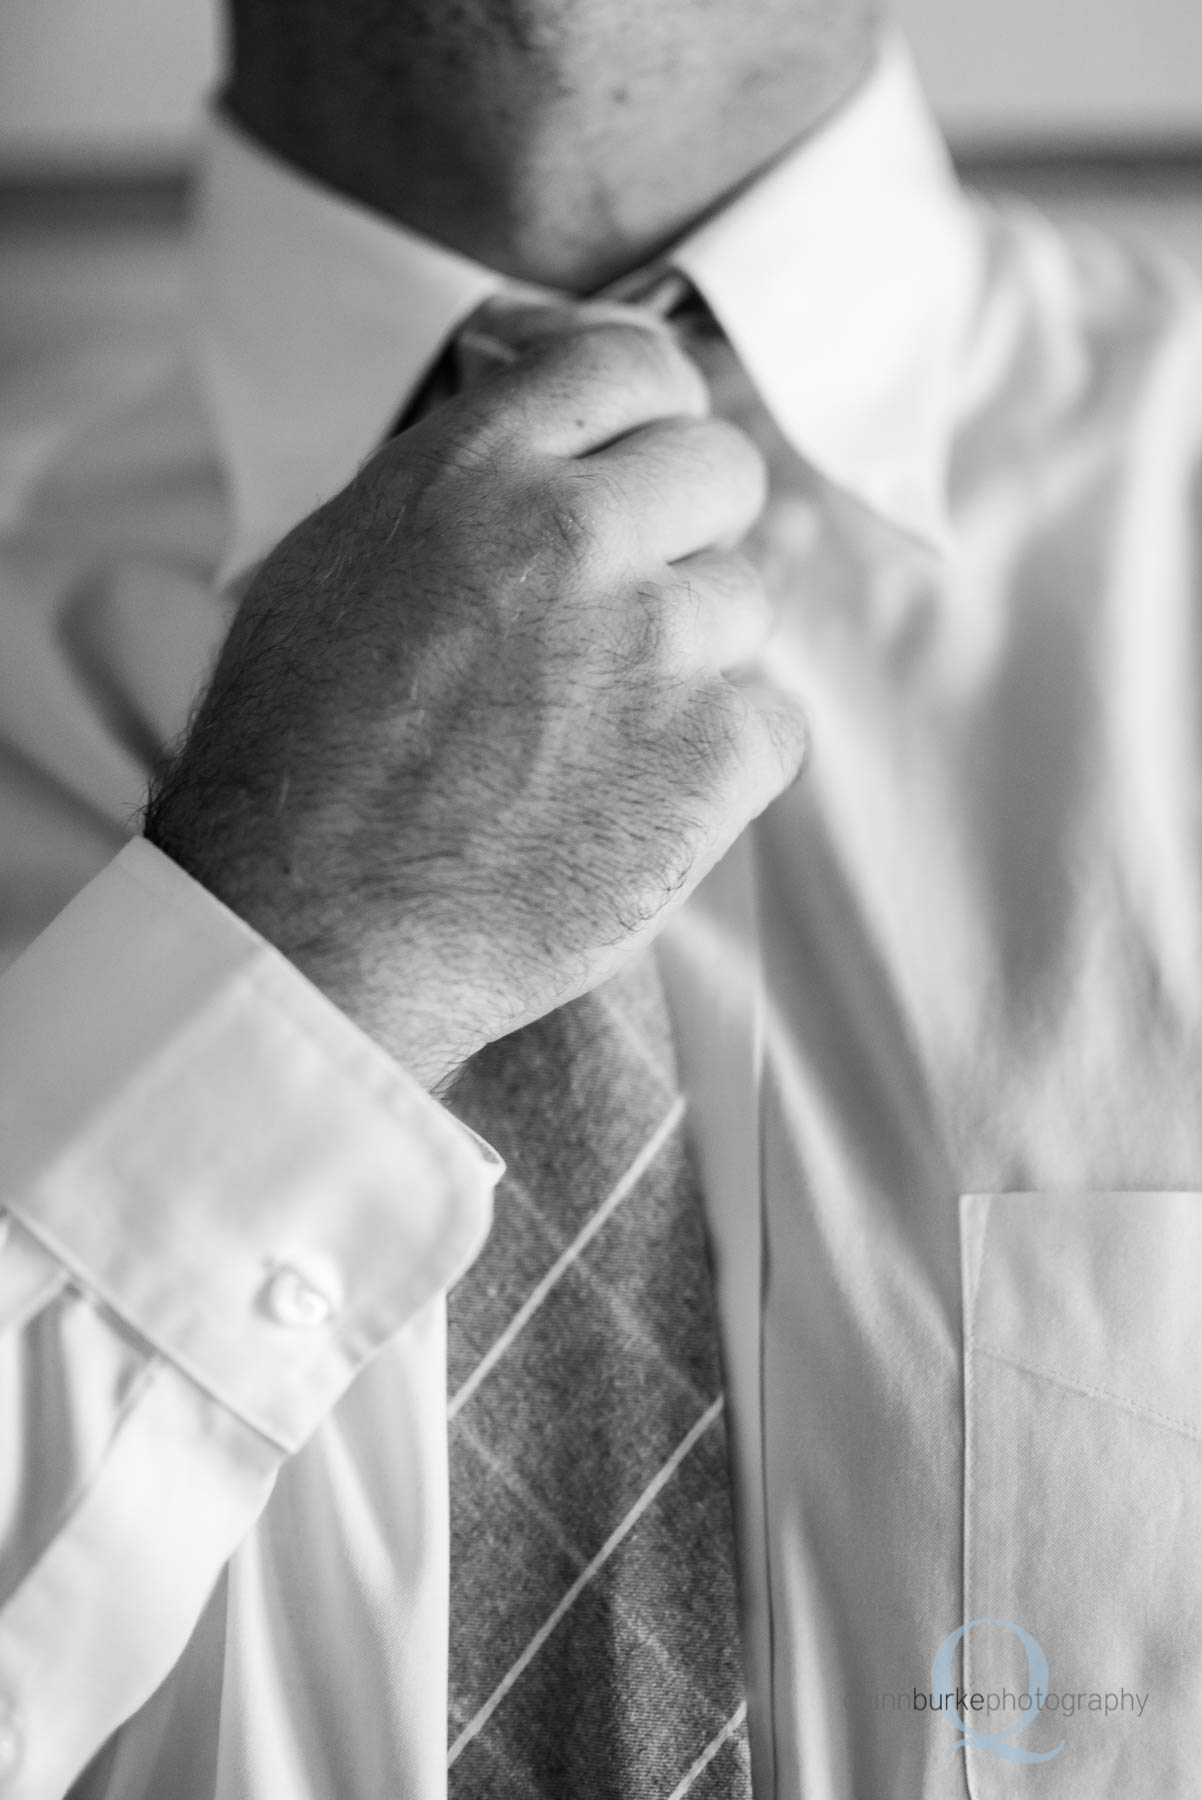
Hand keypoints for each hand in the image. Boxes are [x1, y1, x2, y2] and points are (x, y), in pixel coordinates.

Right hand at [144, 302, 806, 1090]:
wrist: (311, 926)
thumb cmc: (295, 759)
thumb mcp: (335, 564)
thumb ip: (455, 486)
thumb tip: (547, 447)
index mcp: (476, 470)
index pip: (630, 364)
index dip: (653, 408)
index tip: (648, 451)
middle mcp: (578, 534)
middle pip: (722, 468)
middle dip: (690, 525)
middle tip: (633, 603)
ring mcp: (658, 645)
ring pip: (748, 600)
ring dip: (695, 654)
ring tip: (602, 730)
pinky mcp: (713, 757)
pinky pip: (774, 717)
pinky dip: (725, 755)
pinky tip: (642, 793)